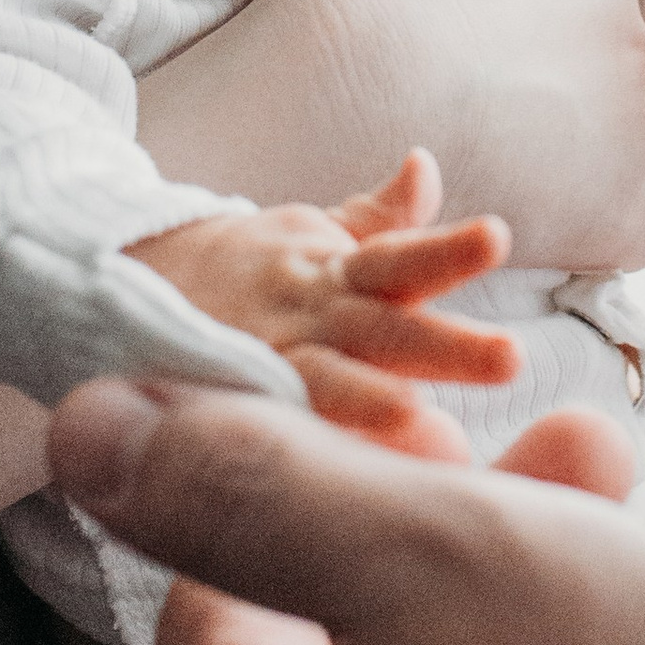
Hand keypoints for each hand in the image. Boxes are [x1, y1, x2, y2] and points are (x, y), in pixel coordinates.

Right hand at [139, 0, 644, 275]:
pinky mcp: (613, 213)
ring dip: (565, 149)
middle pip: (598, 59)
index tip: (454, 27)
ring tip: (475, 153)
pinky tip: (531, 208)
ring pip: (614, 138)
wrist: (336, 94)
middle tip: (454, 91)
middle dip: (546, 77)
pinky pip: (631, 224)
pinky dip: (594, 221)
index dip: (514, 9)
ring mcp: (633, 128)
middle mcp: (636, 33)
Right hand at [142, 151, 511, 453]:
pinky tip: (329, 478)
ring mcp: (265, 362)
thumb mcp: (319, 232)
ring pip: (322, 381)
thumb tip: (427, 167)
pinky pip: (261, 423)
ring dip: (365, 398)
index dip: (449, 252)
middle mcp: (306, 317)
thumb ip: (384, 215)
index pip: (400, 259)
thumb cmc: (258, 268)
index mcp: (337, 274)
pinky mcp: (227, 402)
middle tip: (511, 357)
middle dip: (444, 346)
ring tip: (414, 416)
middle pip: (381, 329)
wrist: (133, 283)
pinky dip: (285, 441)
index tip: (498, 236)